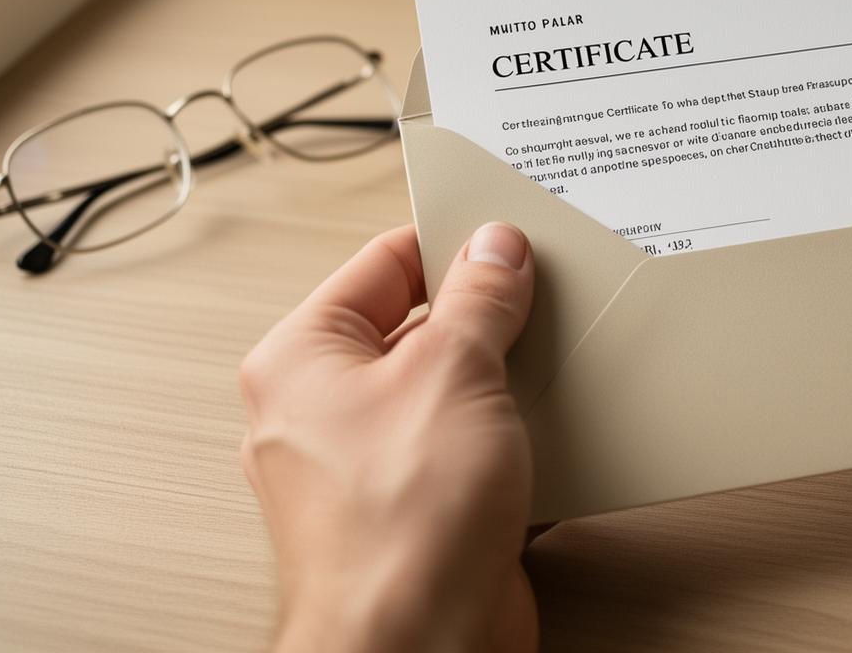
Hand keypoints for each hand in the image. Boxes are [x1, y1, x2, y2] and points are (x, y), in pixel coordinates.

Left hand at [238, 223, 537, 652]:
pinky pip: (472, 455)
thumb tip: (494, 252)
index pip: (382, 266)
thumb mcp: (454, 371)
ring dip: (506, 387)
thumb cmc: (396, 529)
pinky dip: (514, 445)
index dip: (450, 246)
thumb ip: (479, 298)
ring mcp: (370, 469)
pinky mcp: (418, 515)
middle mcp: (322, 413)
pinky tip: (550, 439)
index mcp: (301, 360)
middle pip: (419, 331)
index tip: (507, 239)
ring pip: (452, 397)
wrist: (418, 646)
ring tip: (550, 373)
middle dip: (486, 322)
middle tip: (538, 303)